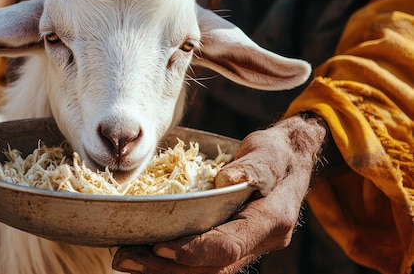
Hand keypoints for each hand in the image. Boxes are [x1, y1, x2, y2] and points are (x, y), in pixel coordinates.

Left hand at [112, 114, 328, 273]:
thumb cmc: (278, 153)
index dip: (192, 251)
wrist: (292, 162)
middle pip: (210, 268)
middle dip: (166, 268)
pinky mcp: (231, 243)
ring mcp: (245, 247)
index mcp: (269, 222)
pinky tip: (144, 254)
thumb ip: (254, 167)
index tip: (158, 247)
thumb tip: (228, 179)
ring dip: (163, 270)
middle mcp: (258, 243)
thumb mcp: (270, 152)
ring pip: (204, 271)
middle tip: (124, 259)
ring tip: (125, 260)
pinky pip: (202, 261)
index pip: (228, 247)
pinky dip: (172, 262)